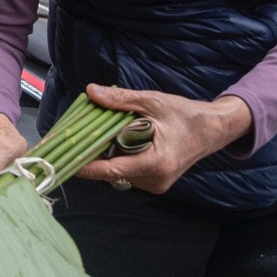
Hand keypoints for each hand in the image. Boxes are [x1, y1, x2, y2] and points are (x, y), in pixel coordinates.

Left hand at [76, 85, 253, 194]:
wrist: (214, 130)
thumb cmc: (187, 115)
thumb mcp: (153, 102)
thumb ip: (121, 100)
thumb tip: (92, 92)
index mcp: (156, 164)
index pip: (109, 170)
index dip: (83, 165)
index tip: (62, 157)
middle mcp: (154, 180)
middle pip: (110, 170)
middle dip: (94, 151)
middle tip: (76, 133)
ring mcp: (155, 184)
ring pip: (117, 171)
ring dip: (107, 153)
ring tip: (104, 131)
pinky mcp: (154, 182)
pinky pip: (127, 170)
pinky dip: (118, 155)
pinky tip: (119, 139)